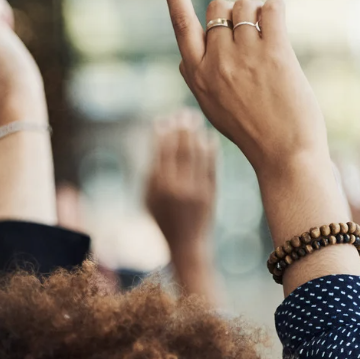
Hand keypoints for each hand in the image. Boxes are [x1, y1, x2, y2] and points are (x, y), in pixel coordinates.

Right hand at [145, 110, 217, 254]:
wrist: (186, 245)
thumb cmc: (162, 219)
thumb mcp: (147, 198)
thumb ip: (150, 172)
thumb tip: (158, 141)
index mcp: (157, 186)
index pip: (160, 151)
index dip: (163, 132)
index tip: (164, 120)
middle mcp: (176, 187)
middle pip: (181, 149)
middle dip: (182, 128)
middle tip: (184, 113)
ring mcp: (196, 190)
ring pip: (197, 154)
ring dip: (196, 134)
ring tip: (195, 121)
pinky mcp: (211, 193)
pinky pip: (212, 165)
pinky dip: (210, 149)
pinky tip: (208, 138)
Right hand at [159, 0, 356, 289]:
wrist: (284, 156)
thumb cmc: (252, 133)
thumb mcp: (212, 108)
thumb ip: (199, 78)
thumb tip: (187, 55)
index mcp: (195, 74)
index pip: (180, 23)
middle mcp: (213, 61)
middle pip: (220, 7)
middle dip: (236, 14)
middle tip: (253, 40)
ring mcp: (242, 55)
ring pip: (245, 6)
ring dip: (258, 14)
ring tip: (269, 43)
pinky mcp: (273, 52)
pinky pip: (272, 8)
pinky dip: (276, 10)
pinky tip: (281, 27)